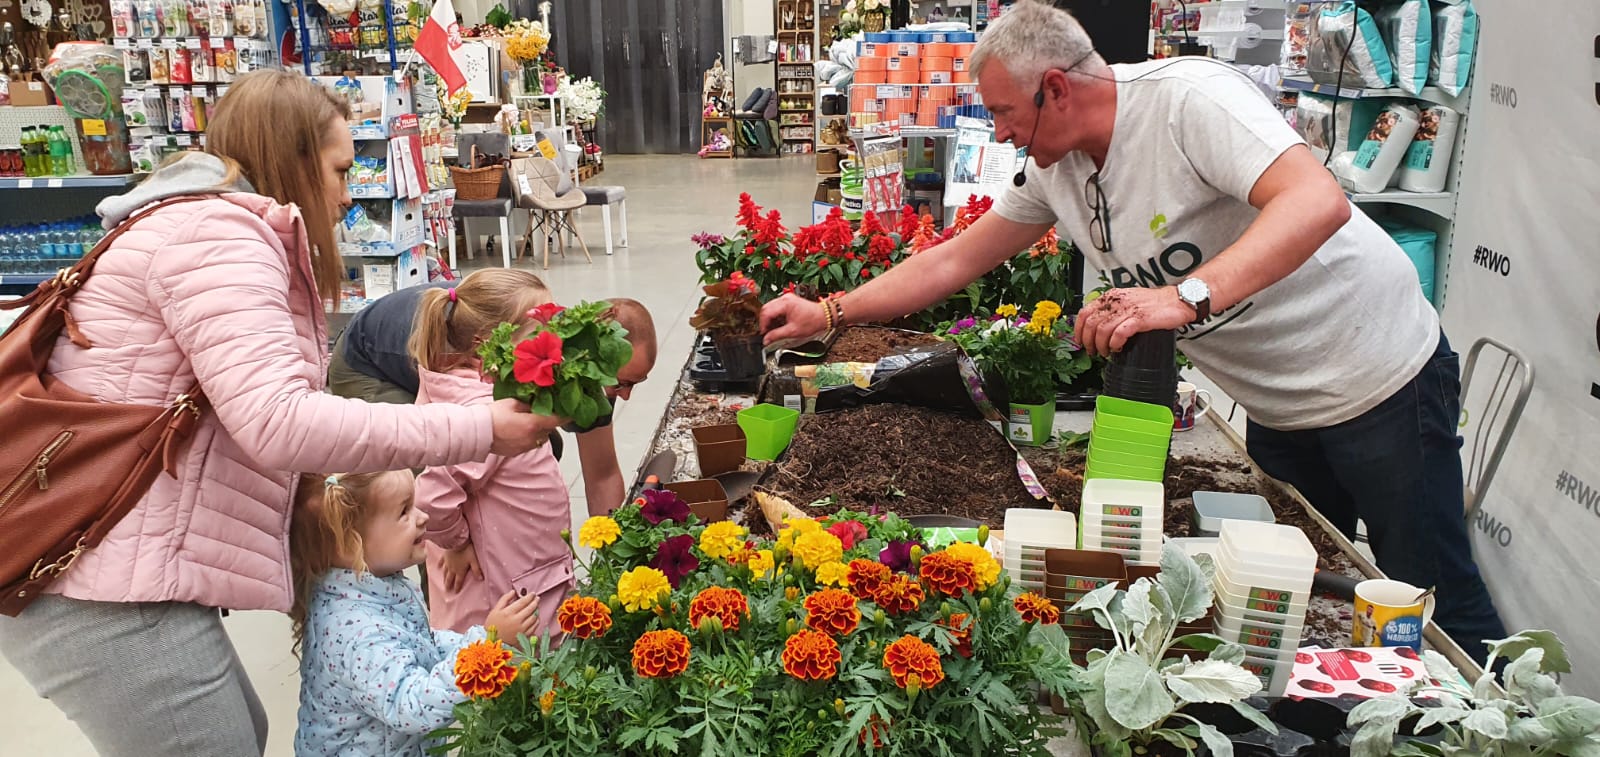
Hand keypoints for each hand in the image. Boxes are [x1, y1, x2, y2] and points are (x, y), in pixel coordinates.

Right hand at [439, 542, 481, 592]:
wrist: (457, 541)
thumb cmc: (467, 550)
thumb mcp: (474, 561)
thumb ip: (477, 570)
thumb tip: (481, 579)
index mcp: (460, 570)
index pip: (458, 581)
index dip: (457, 587)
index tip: (455, 592)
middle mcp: (452, 568)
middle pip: (449, 578)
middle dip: (448, 584)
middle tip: (446, 590)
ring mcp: (447, 562)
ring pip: (444, 572)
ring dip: (444, 577)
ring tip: (443, 581)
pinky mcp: (444, 556)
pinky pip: (441, 562)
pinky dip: (439, 565)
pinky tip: (438, 567)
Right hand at [484, 589, 539, 638]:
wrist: (492, 641)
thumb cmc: (493, 624)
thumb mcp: (495, 610)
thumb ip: (505, 599)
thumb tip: (513, 591)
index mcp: (508, 612)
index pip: (523, 602)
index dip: (529, 596)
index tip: (533, 594)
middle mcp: (516, 620)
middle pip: (530, 608)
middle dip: (535, 602)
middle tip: (537, 598)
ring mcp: (521, 629)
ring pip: (534, 617)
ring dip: (536, 610)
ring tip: (536, 606)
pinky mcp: (524, 636)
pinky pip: (534, 626)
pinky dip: (537, 620)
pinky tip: (536, 617)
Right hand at [489, 399, 568, 455]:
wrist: (475, 432)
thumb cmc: (492, 415)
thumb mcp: (512, 403)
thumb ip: (529, 404)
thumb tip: (538, 403)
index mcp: (533, 424)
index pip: (557, 421)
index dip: (566, 416)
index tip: (571, 413)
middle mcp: (533, 438)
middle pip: (548, 429)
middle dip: (547, 422)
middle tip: (541, 412)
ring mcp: (525, 447)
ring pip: (540, 438)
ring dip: (539, 431)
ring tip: (527, 421)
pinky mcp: (518, 452)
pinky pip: (530, 444)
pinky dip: (529, 437)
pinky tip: (518, 430)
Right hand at [759, 293, 825, 345]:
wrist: (824, 316)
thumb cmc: (813, 321)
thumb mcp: (793, 332)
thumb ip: (777, 336)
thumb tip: (766, 340)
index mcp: (785, 304)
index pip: (766, 313)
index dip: (763, 325)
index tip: (764, 334)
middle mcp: (785, 298)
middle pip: (766, 308)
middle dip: (765, 322)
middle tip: (767, 333)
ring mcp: (787, 299)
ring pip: (770, 308)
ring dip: (770, 319)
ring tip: (774, 329)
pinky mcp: (789, 301)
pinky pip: (776, 308)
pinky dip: (775, 316)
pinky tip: (779, 324)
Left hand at [1073, 287, 1196, 356]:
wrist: (1177, 301)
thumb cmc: (1154, 304)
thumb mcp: (1128, 302)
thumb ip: (1112, 311)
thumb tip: (1096, 327)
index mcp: (1112, 296)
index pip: (1085, 312)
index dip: (1078, 329)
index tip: (1079, 341)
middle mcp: (1117, 301)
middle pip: (1091, 323)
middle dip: (1088, 341)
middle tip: (1092, 351)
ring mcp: (1128, 309)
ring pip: (1102, 330)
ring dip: (1101, 345)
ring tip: (1105, 352)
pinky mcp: (1140, 318)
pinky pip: (1119, 333)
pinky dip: (1115, 343)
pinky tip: (1117, 348)